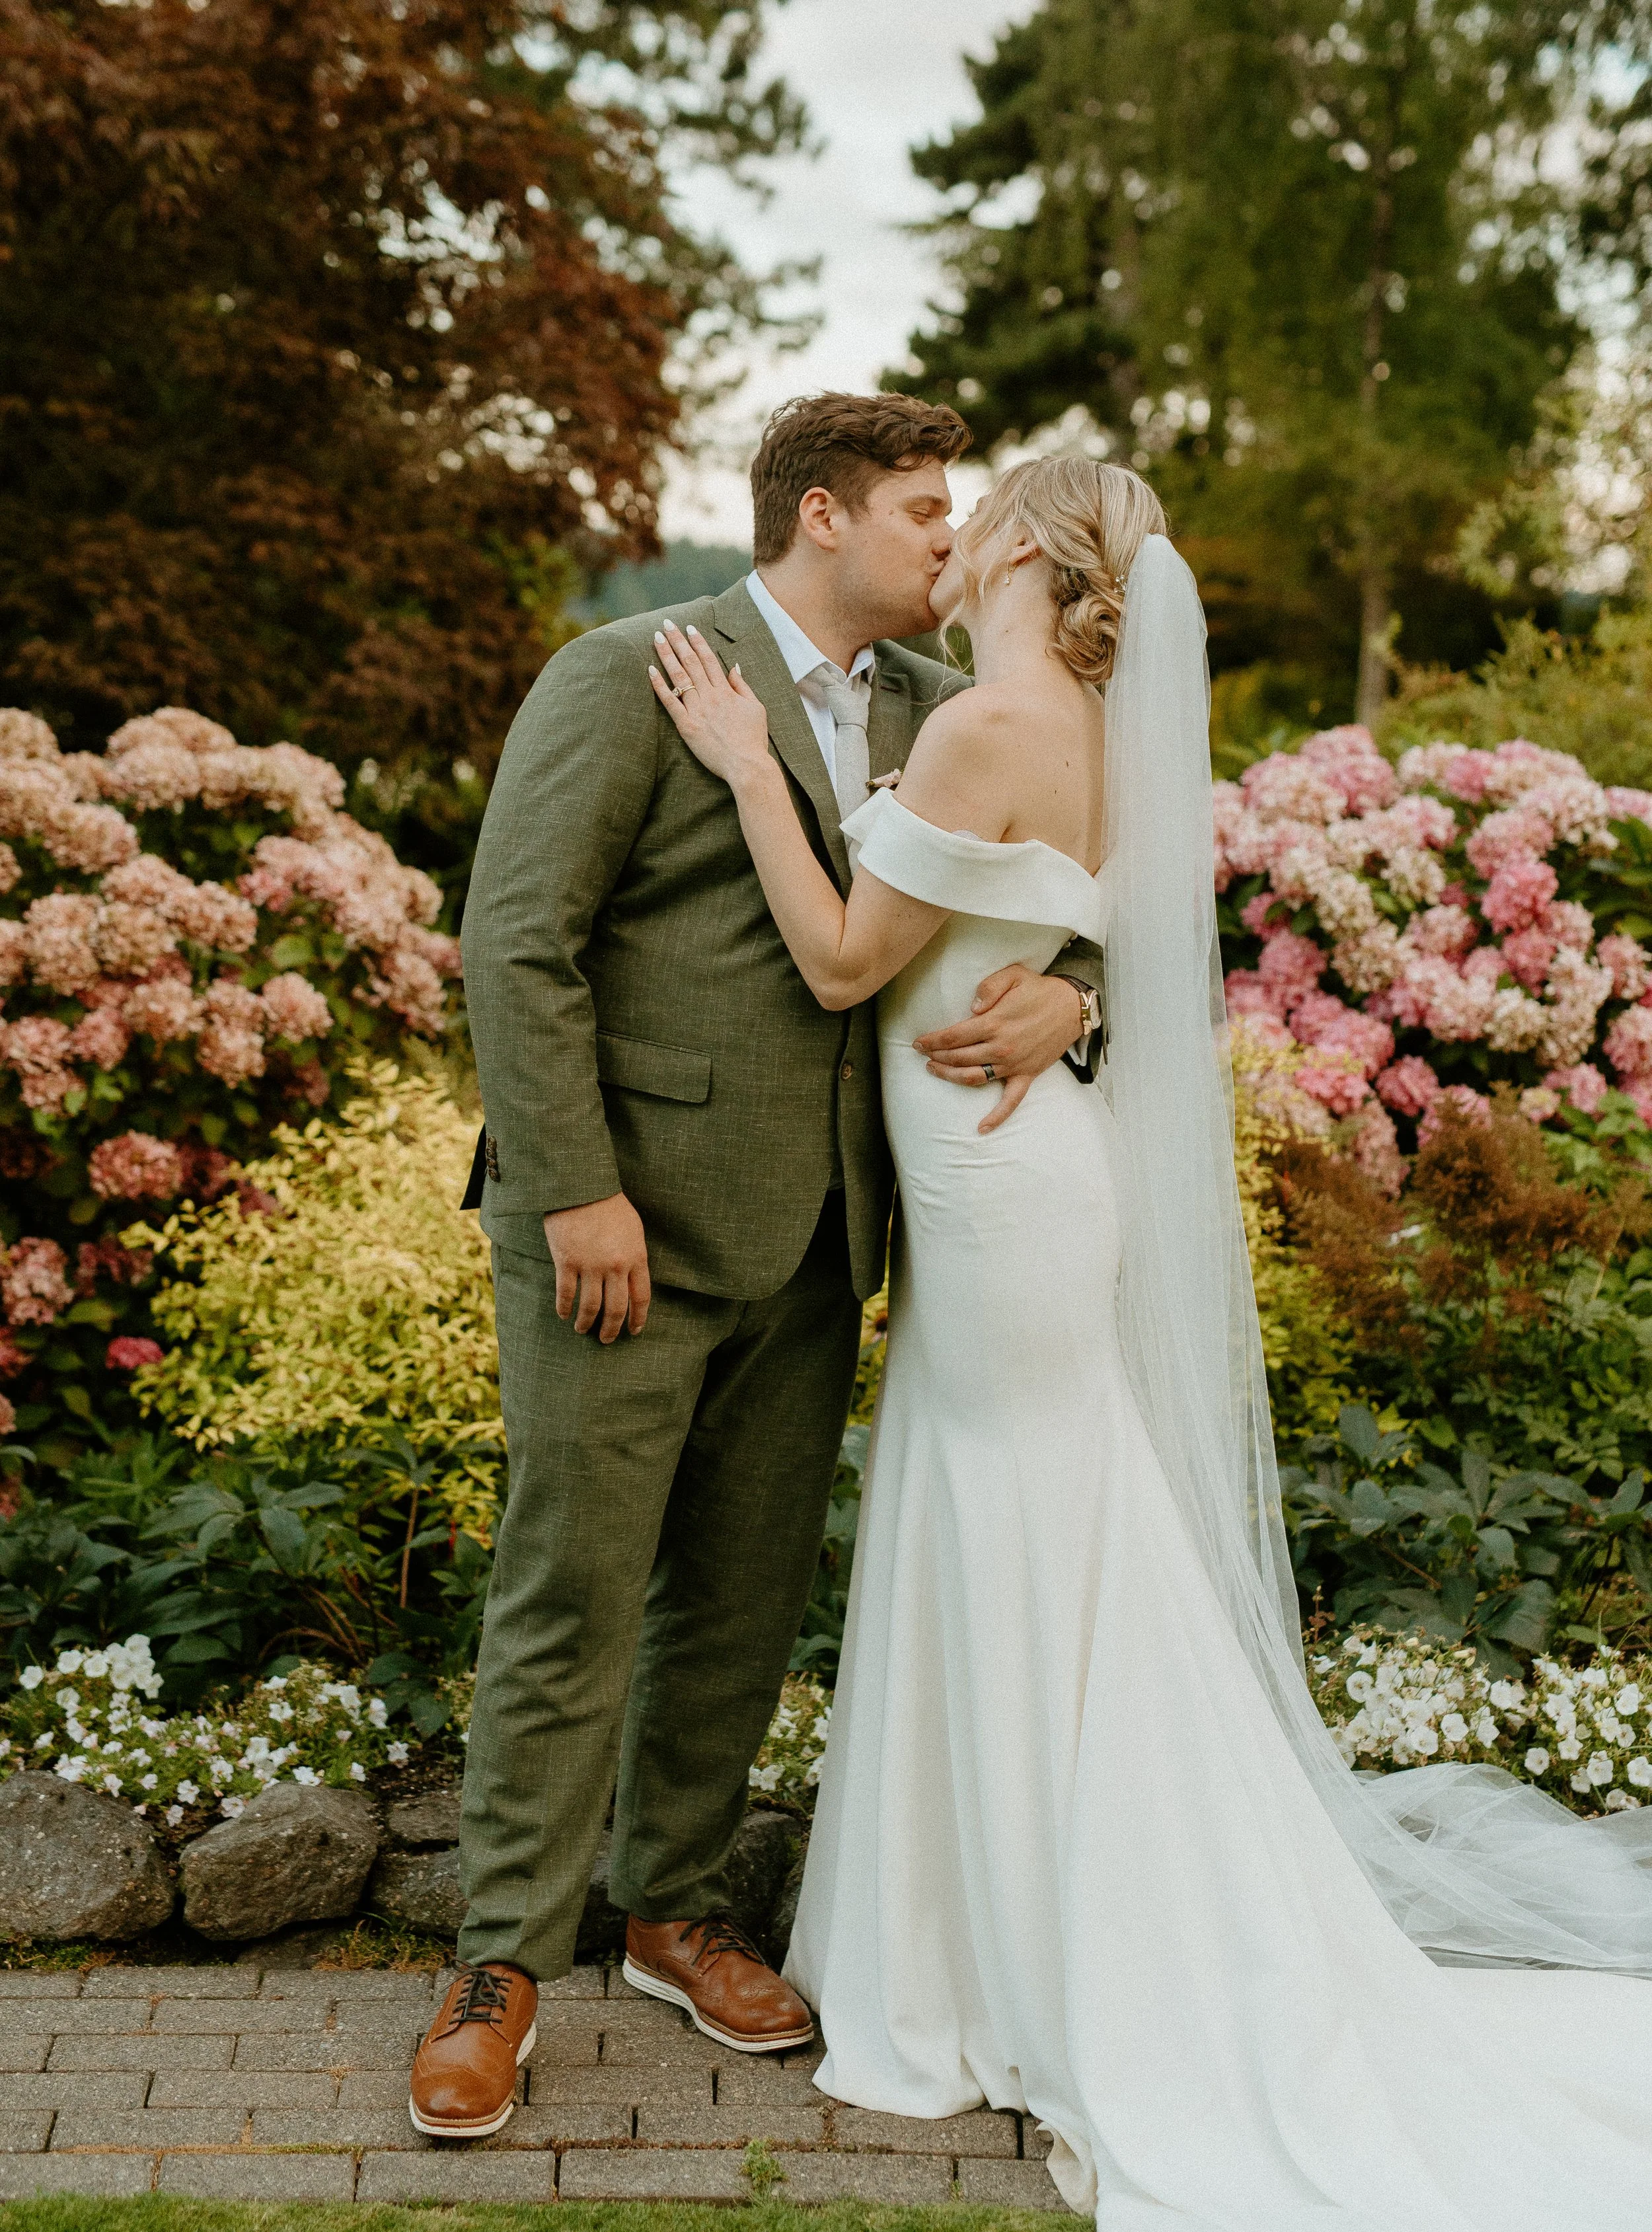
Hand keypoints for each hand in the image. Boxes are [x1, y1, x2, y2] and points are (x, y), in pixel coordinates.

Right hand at [543, 1192, 650, 1341]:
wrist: (581, 1187)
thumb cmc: (609, 1205)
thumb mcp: (633, 1229)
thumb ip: (634, 1255)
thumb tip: (632, 1279)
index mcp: (636, 1257)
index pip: (641, 1298)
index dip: (637, 1319)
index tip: (634, 1331)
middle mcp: (615, 1266)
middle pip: (616, 1309)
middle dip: (611, 1329)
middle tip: (606, 1339)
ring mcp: (590, 1266)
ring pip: (590, 1307)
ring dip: (586, 1323)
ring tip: (582, 1330)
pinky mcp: (566, 1262)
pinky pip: (566, 1294)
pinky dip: (564, 1308)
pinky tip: (563, 1314)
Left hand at [648, 621, 771, 785]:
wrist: (746, 766)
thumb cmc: (753, 739)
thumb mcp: (756, 708)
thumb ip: (742, 686)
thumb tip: (733, 666)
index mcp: (726, 691)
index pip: (709, 660)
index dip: (698, 642)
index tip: (689, 628)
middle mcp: (710, 696)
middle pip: (691, 662)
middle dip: (677, 641)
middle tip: (666, 624)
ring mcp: (697, 711)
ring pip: (679, 677)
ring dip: (666, 655)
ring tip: (656, 638)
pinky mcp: (687, 726)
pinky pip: (670, 702)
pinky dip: (659, 685)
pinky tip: (650, 670)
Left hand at [914, 965, 1085, 1134]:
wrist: (1073, 1007)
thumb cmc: (1040, 989)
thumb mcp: (1013, 975)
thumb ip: (988, 988)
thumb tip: (971, 1008)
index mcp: (995, 1022)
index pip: (954, 1036)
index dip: (933, 1040)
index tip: (919, 1042)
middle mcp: (1001, 1047)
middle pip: (959, 1058)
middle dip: (937, 1057)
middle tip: (924, 1054)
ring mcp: (1014, 1064)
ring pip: (974, 1077)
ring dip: (951, 1078)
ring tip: (935, 1071)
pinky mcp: (1027, 1075)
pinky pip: (1011, 1101)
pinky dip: (996, 1117)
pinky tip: (981, 1128)